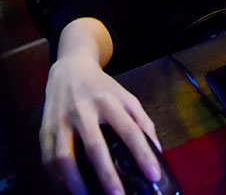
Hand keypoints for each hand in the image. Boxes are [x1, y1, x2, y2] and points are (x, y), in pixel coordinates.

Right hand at [40, 21, 161, 193]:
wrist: (70, 68)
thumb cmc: (102, 88)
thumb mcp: (126, 97)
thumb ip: (142, 121)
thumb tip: (157, 151)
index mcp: (109, 101)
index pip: (129, 130)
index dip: (142, 154)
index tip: (153, 176)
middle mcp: (83, 110)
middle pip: (94, 146)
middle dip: (106, 175)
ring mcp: (61, 120)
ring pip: (64, 157)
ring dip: (76, 184)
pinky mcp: (45, 129)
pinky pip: (48, 160)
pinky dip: (58, 179)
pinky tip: (69, 190)